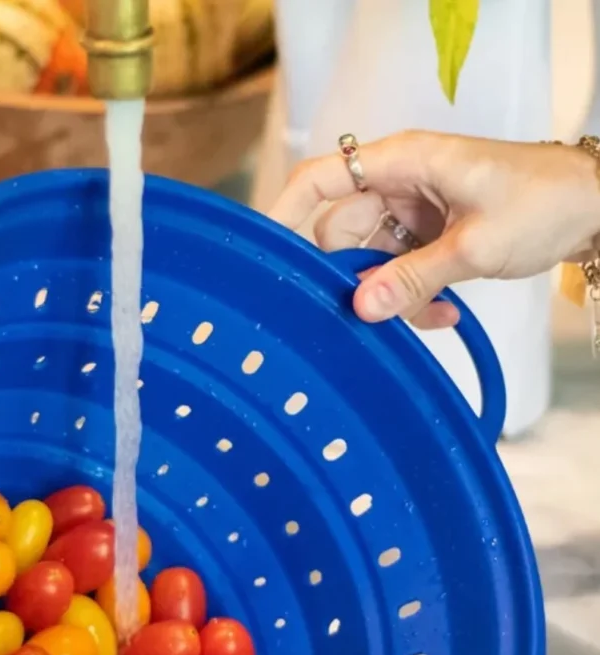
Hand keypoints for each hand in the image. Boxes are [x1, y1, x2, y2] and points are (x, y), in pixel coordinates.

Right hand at [270, 131, 599, 328]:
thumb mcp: (474, 246)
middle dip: (353, 277)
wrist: (592, 207)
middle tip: (371, 311)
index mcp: (403, 162)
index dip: (284, 213)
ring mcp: (411, 212)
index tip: (266, 256)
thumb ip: (412, 279)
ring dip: (391, 295)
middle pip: (339, 233)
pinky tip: (442, 311)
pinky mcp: (425, 236)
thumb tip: (360, 308)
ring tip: (430, 313)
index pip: (321, 178)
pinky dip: (412, 296)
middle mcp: (398, 183)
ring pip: (368, 261)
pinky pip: (397, 272)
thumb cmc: (543, 201)